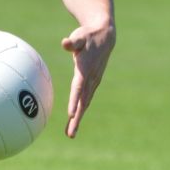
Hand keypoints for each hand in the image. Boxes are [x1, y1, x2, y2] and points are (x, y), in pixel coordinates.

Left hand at [61, 23, 115, 137]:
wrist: (105, 37)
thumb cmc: (88, 36)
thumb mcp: (80, 36)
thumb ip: (72, 42)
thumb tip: (65, 43)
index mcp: (86, 69)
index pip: (79, 87)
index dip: (74, 100)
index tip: (70, 114)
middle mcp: (91, 79)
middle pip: (83, 101)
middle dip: (77, 118)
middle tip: (70, 134)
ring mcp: (94, 82)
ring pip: (85, 103)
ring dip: (78, 118)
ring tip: (70, 133)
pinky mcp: (93, 83)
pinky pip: (86, 99)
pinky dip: (81, 110)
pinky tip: (74, 120)